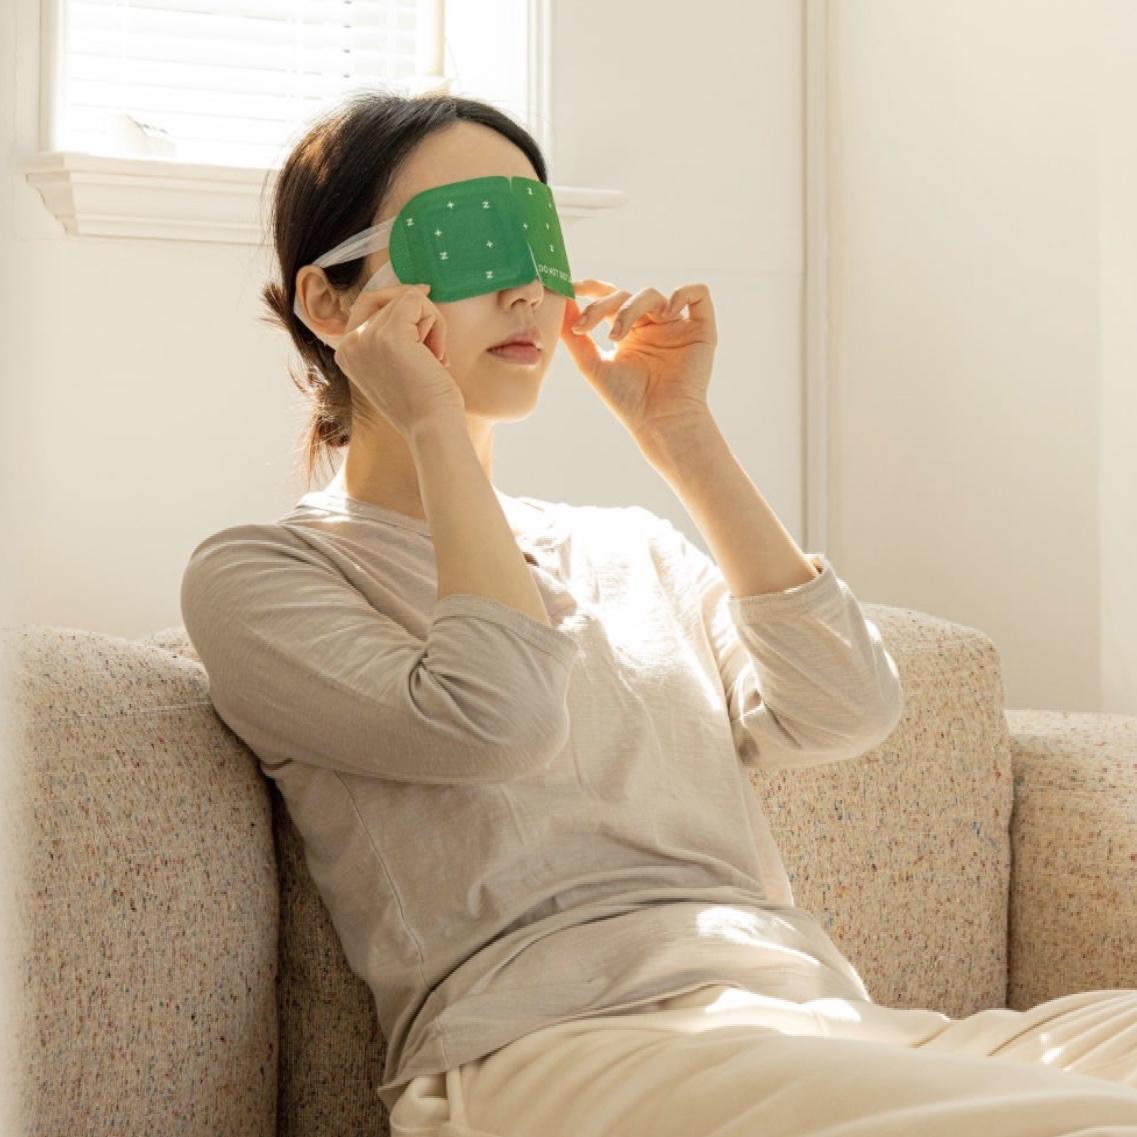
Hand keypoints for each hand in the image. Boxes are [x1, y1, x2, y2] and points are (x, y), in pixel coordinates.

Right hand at [333, 282, 466, 441]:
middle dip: (418, 314)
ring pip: (406, 298)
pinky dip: (437, 323)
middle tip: (435, 350)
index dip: (395, 300)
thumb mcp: (396, 366)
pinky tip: (438, 355)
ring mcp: (367, 337)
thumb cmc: (424, 404)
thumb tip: (415, 295)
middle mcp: (350, 343)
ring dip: (432, 323)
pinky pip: (416, 300)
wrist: (432, 429)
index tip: (424, 304)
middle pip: (384, 297)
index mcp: (346, 353)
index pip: (366, 304)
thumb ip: (390, 338)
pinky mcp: (389, 334)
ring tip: (436, 358)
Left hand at [558, 279, 716, 451]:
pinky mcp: (701, 329)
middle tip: (587, 327)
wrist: (659, 421)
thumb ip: (575, 337)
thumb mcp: (593, 365)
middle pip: (626, 295)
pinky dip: (682, 294)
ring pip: (653, 294)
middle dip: (603, 307)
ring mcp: (676, 325)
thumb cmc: (628, 400)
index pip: (610, 298)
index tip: (572, 288)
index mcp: (628, 331)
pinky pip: (698, 294)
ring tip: (618, 336)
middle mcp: (651, 325)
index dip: (592, 287)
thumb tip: (559, 303)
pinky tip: (667, 313)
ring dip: (630, 309)